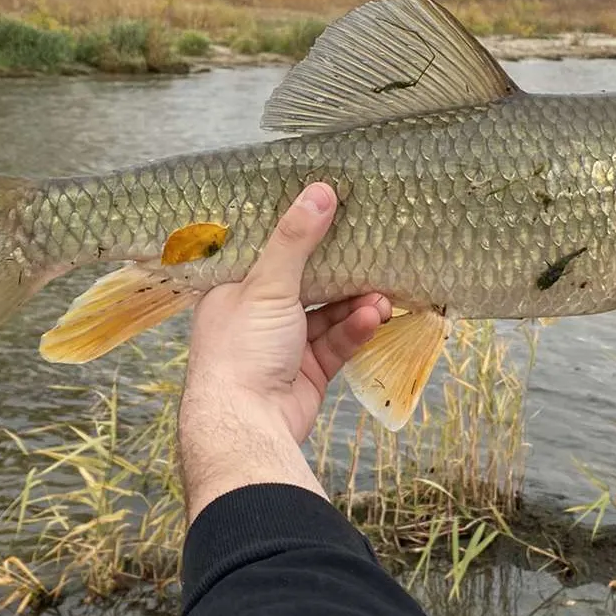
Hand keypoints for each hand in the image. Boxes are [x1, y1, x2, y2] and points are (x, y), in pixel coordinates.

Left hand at [180, 182, 389, 519]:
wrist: (248, 423)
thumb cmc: (241, 350)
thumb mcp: (268, 286)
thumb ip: (295, 240)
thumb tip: (320, 192)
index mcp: (231, 290)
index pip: (266, 251)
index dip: (297, 232)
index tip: (331, 210)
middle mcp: (255, 316)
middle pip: (303, 283)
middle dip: (340, 273)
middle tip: (372, 254)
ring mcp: (282, 346)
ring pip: (326, 315)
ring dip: (355, 305)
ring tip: (384, 296)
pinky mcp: (307, 371)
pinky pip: (335, 342)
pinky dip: (355, 330)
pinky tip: (374, 319)